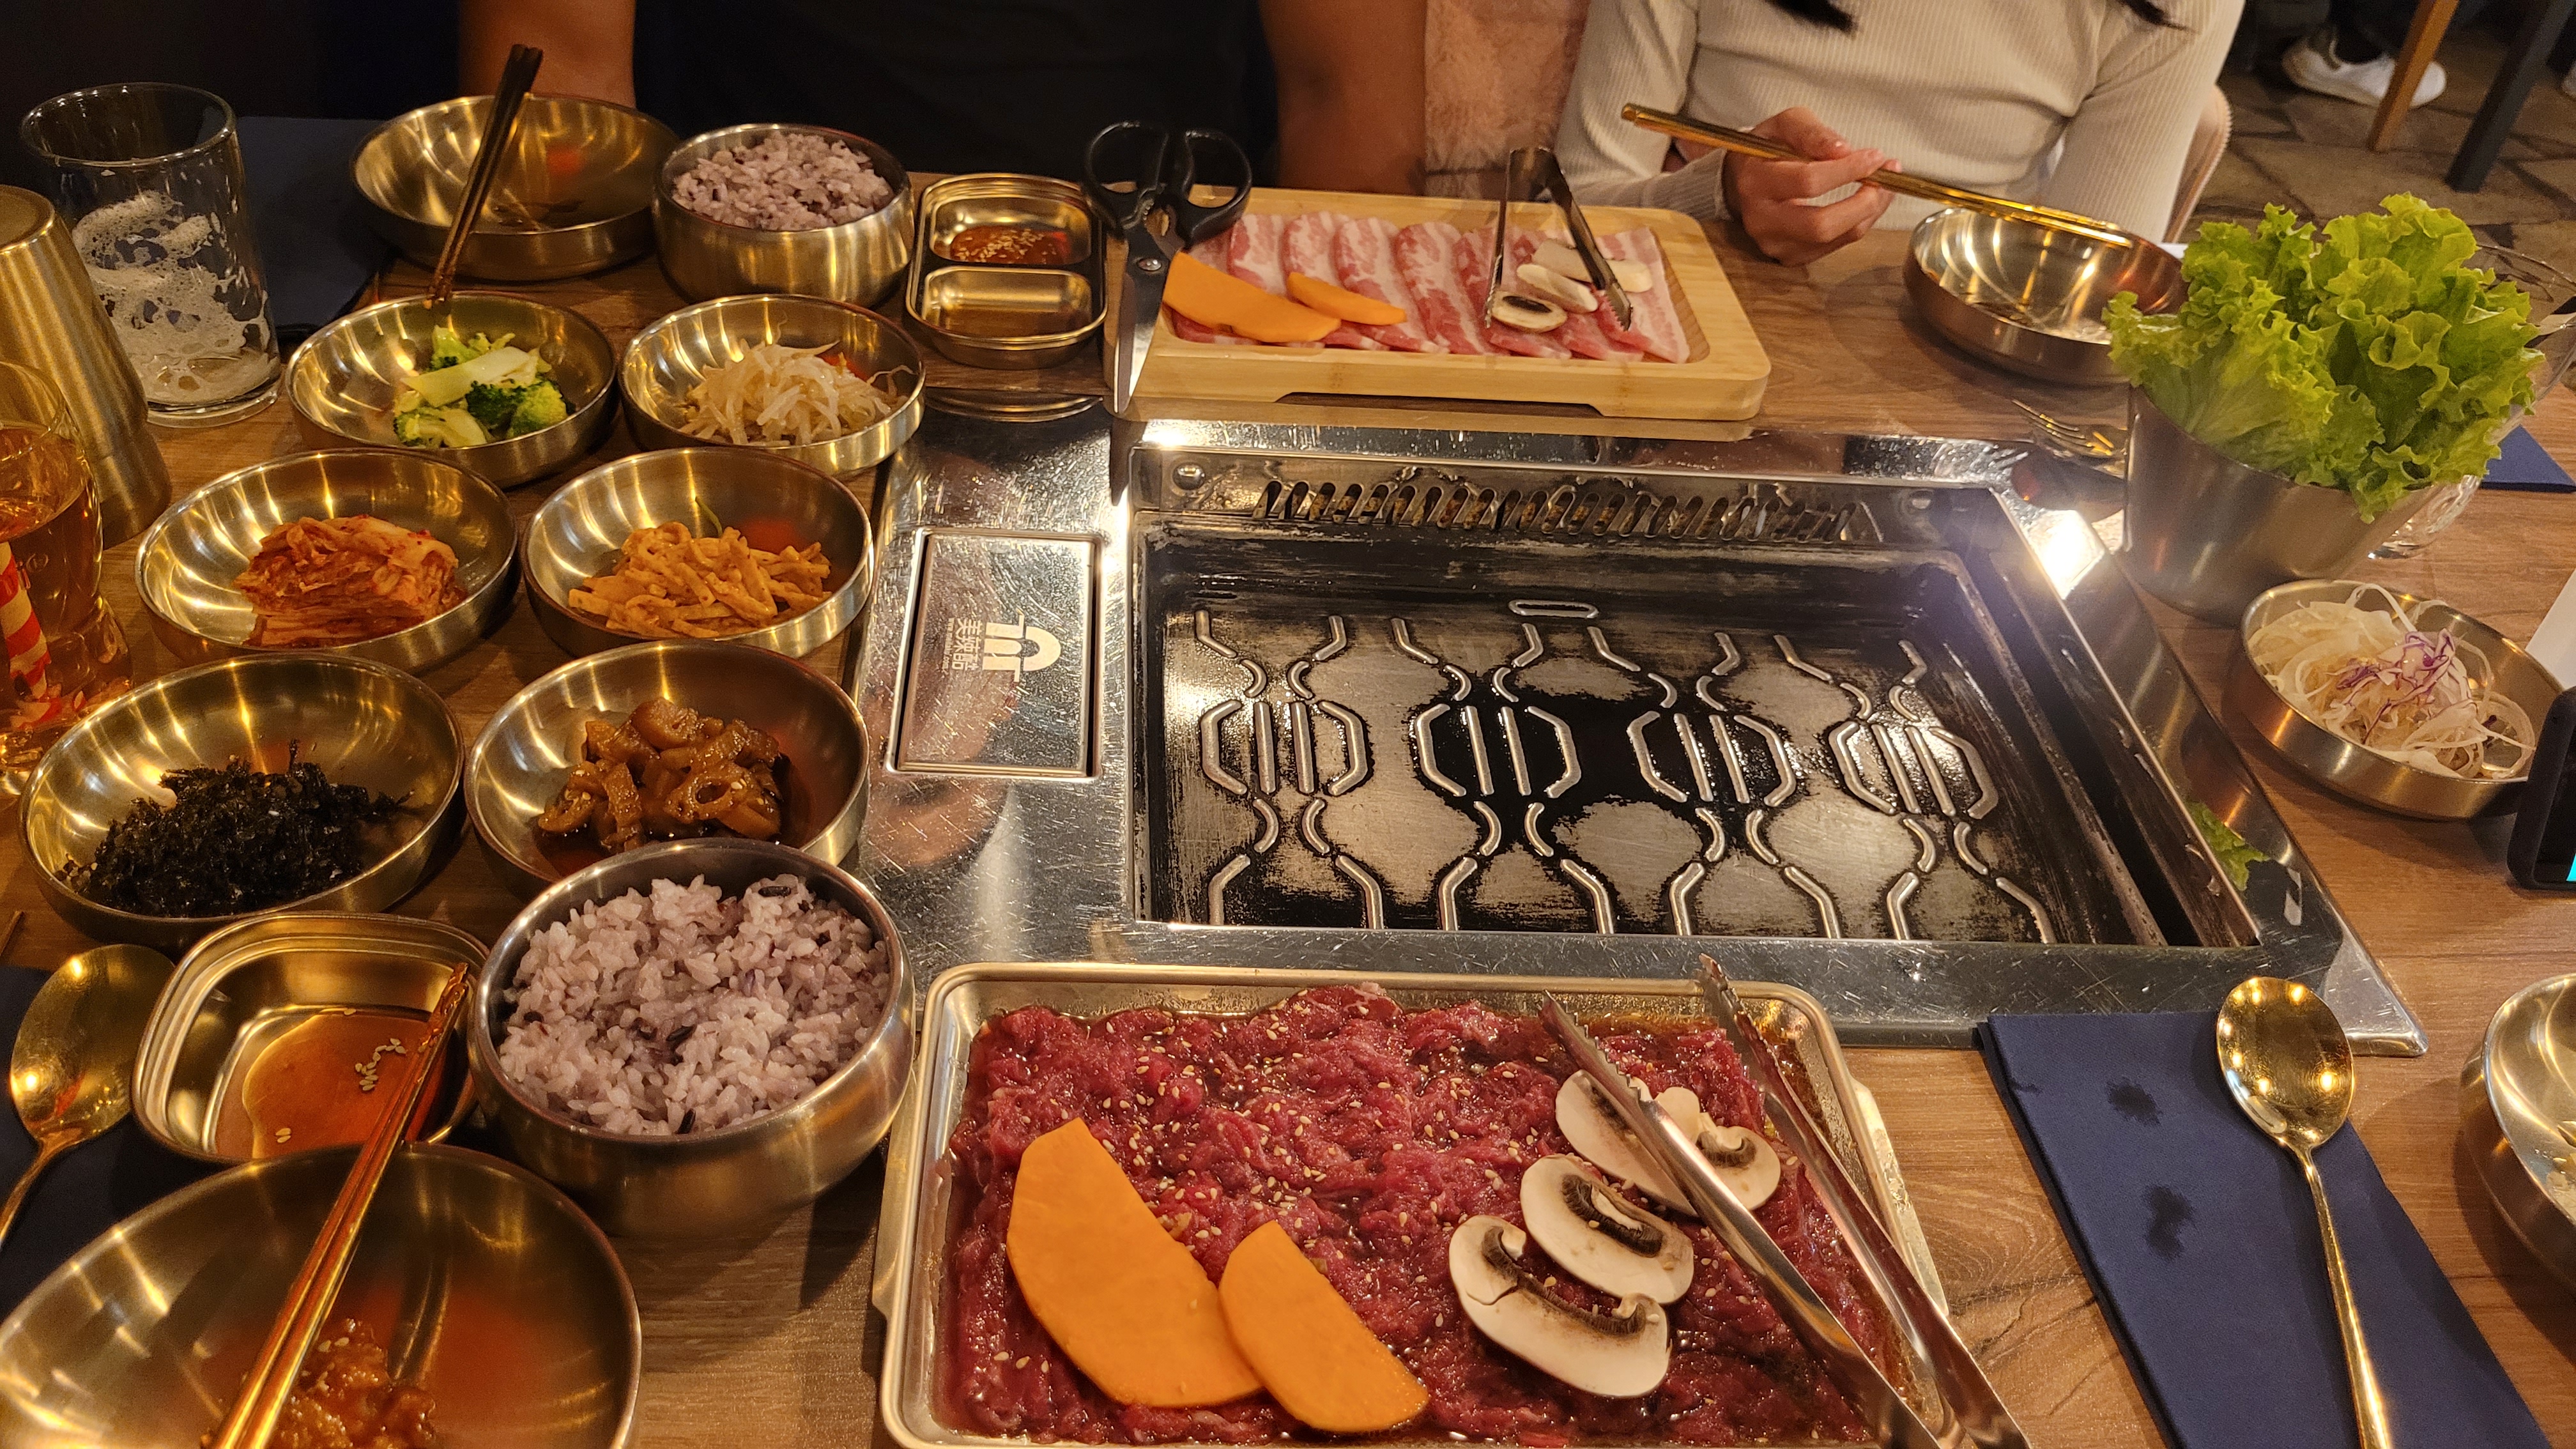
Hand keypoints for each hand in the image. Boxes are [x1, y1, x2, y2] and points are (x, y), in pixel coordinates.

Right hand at [1721, 107, 1897, 266]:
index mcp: (1755, 181)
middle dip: (1863, 203)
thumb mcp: (1787, 124)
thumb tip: (1843, 151)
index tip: (1875, 157)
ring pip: (1832, 238)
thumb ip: (1813, 133)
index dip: (1848, 170)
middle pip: (1820, 224)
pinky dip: (1858, 224)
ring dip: (1868, 213)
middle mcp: (1760, 219)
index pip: (1808, 181)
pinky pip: (1834, 246)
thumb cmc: (1768, 148)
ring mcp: (1773, 243)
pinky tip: (1866, 204)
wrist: (1742, 179)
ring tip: (1883, 188)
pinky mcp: (1789, 256)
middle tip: (1884, 180)